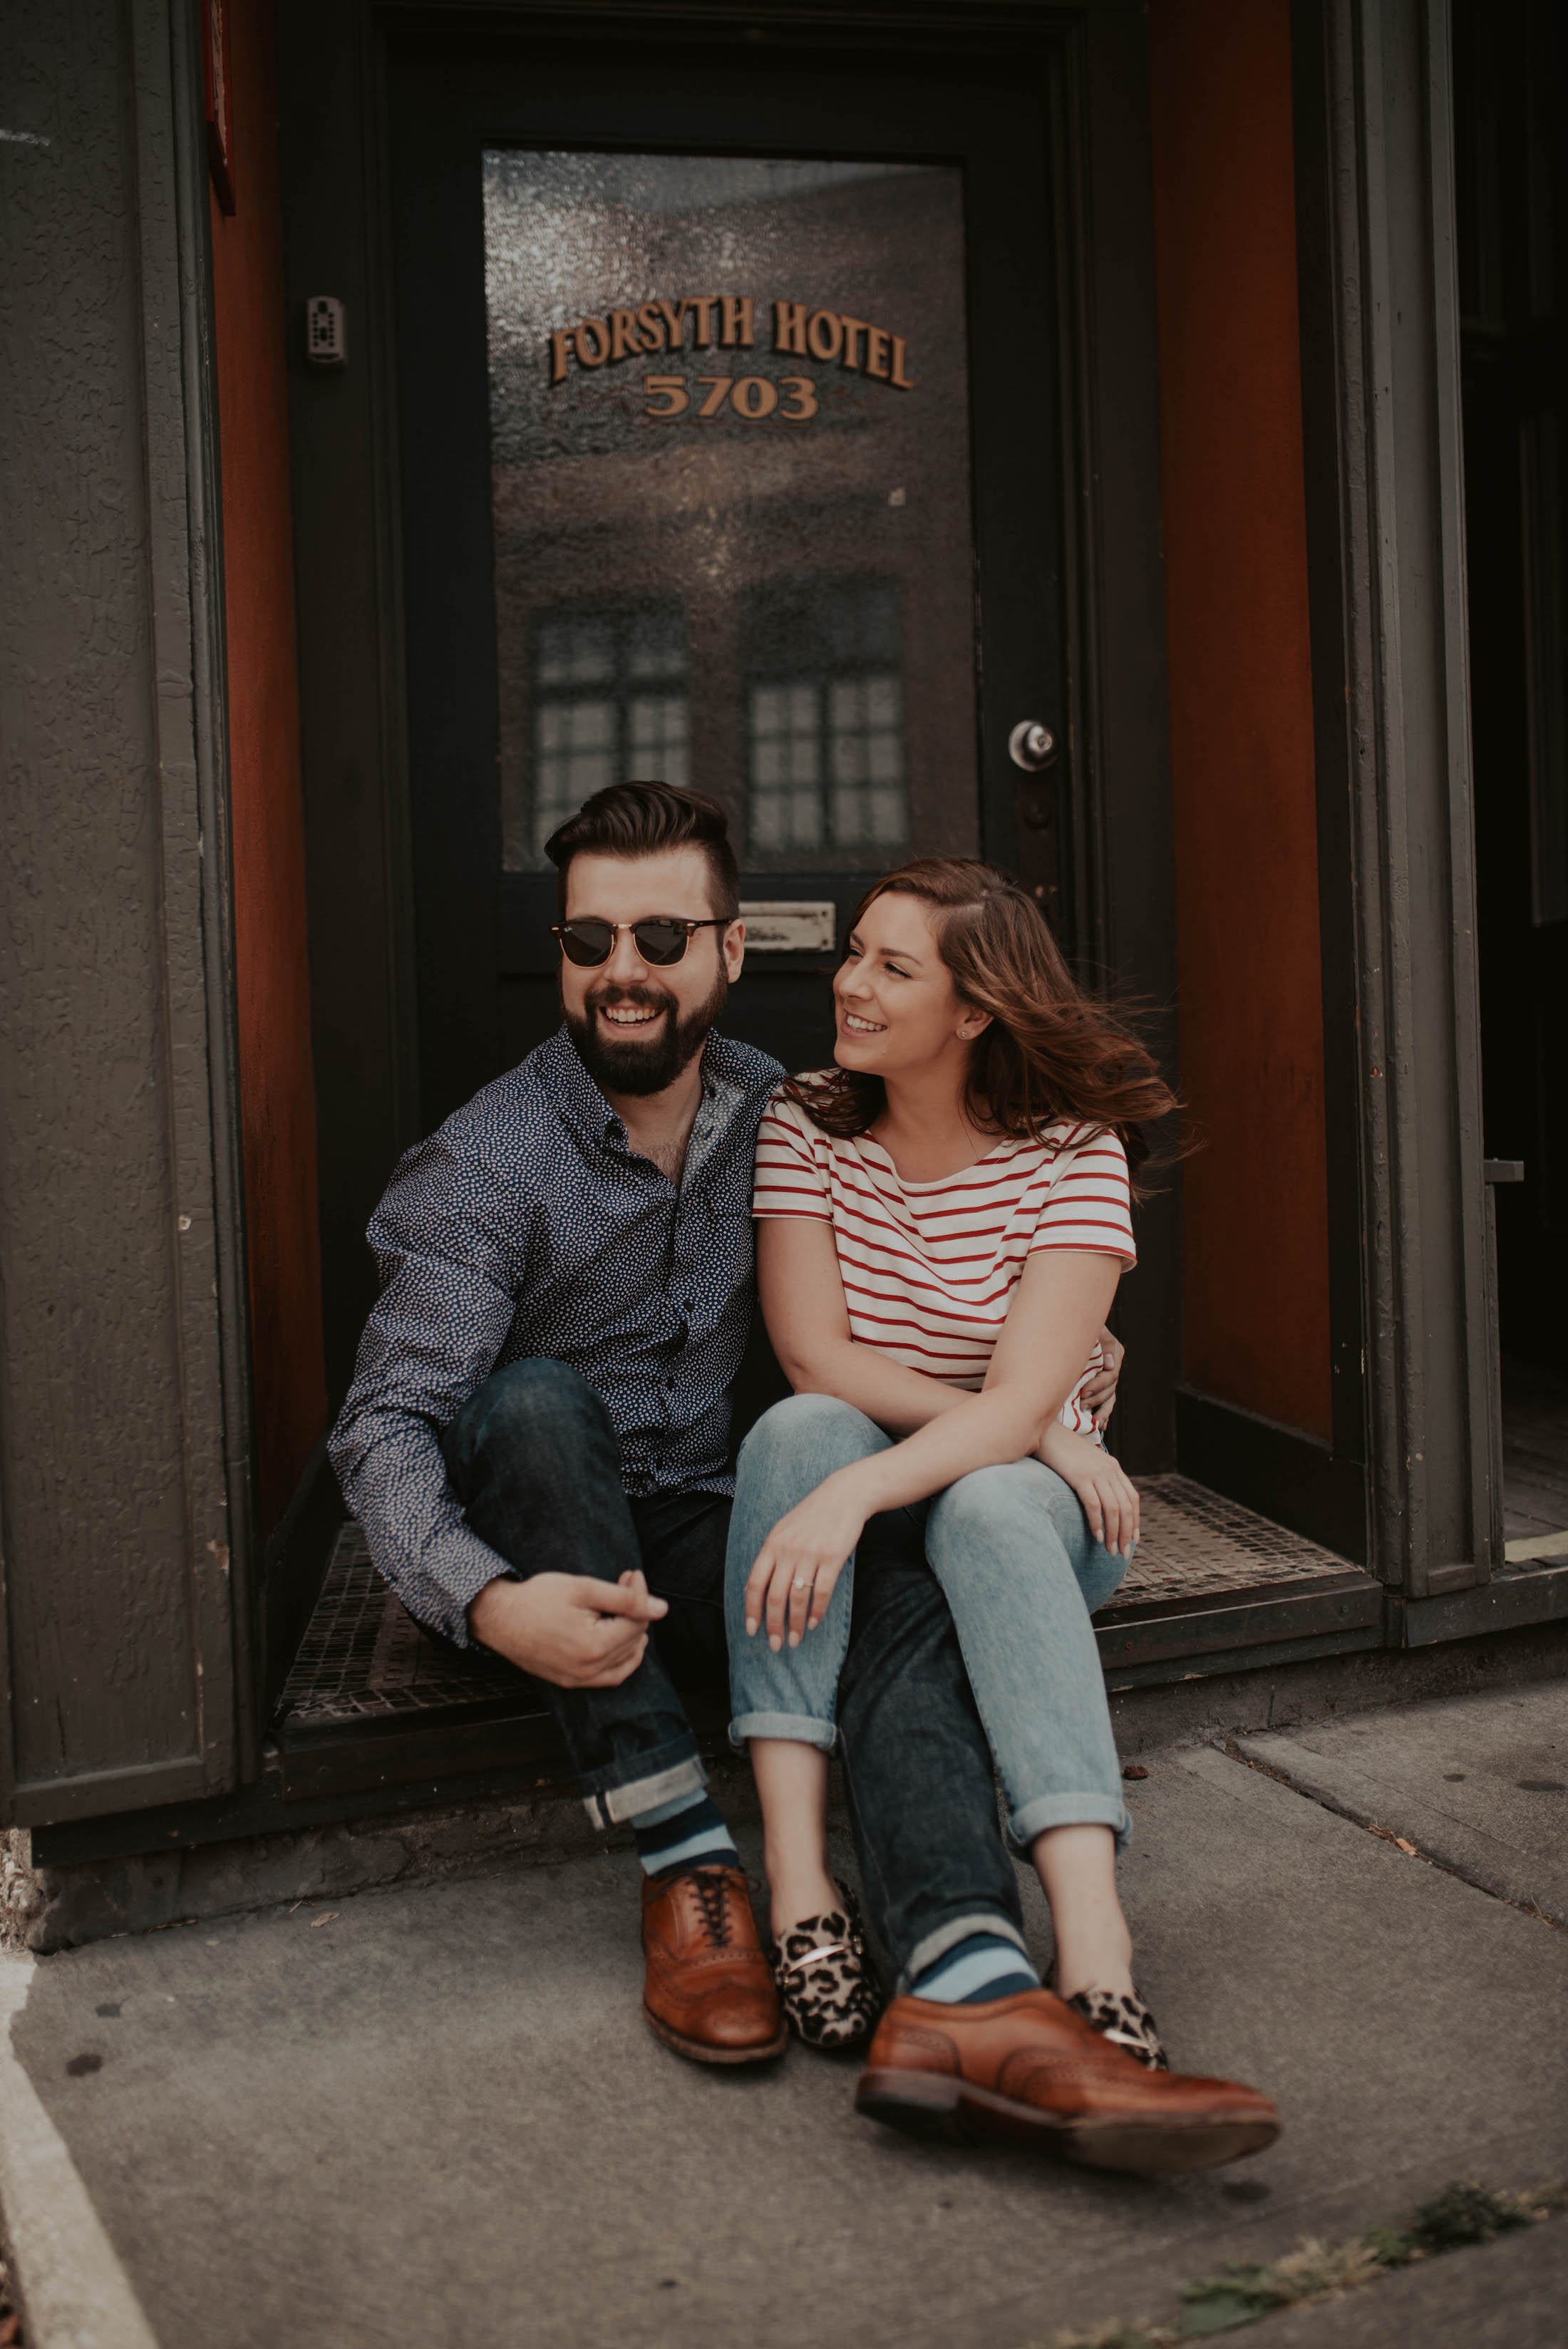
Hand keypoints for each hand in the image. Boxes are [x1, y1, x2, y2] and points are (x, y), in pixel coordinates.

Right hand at [467, 1568, 666, 1688]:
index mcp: (595, 1646)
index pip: (638, 1620)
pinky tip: (618, 1639)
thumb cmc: (538, 1598)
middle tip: (624, 1583)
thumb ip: (625, 1598)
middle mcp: (589, 1670)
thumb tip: (663, 1609)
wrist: (499, 1618)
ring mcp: (580, 1679)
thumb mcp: (583, 1588)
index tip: (630, 1575)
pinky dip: (621, 1659)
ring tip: (620, 1609)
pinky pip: (610, 1677)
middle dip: (635, 1610)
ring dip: (632, 1634)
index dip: (640, 1594)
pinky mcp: (571, 1682)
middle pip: (634, 1639)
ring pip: (627, 1661)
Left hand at [742, 1470, 870, 1651]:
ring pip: (797, 1598)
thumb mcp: (784, 1530)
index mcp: (772, 1545)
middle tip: (775, 1645)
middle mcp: (787, 1550)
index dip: (751, 1610)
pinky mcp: (832, 1557)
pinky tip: (813, 1623)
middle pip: (775, 1597)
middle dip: (773, 1625)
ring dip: (795, 1624)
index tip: (752, 1630)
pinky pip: (822, 1592)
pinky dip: (816, 1611)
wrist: (844, 1496)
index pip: (754, 1584)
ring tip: (795, 1639)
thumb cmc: (812, 1516)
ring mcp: (810, 1554)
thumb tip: (760, 1588)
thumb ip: (772, 1555)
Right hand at [1035, 1422, 1140, 1557]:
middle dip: (1126, 1533)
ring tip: (1110, 1550)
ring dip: (1113, 1533)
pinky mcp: (1080, 1476)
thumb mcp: (1084, 1462)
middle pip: (1126, 1507)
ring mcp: (1095, 1472)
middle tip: (1122, 1553)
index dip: (1135, 1520)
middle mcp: (1109, 1469)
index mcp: (1112, 1466)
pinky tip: (1096, 1536)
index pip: (1132, 1498)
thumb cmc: (1061, 1450)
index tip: (1133, 1539)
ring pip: (1114, 1509)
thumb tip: (1098, 1501)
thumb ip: (1095, 1478)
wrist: (1044, 1432)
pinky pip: (1094, 1504)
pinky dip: (1097, 1523)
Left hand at [1079, 1325, 1124, 1427]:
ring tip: (1094, 1422)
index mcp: (1114, 1352)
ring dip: (1102, 1410)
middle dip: (1096, 1398)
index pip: (1110, 1374)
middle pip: (1110, 1388)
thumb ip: (1102, 1341)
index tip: (1083, 1392)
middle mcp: (1113, 1365)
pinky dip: (1104, 1413)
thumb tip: (1110, 1364)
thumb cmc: (1076, 1322)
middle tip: (1082, 1405)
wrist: (1068, 1324)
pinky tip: (1101, 1425)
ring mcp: (1108, 1375)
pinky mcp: (1100, 1383)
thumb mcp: (1090, 1327)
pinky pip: (1106, 1401)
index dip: (1098, 1385)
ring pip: (1110, 1397)